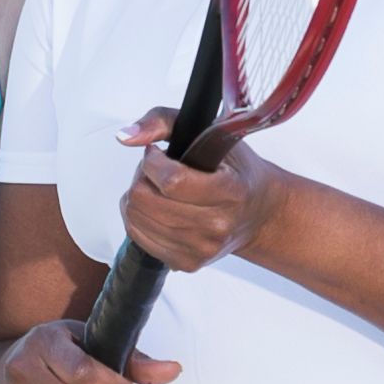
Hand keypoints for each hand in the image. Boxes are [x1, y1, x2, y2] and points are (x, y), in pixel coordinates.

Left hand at [113, 105, 282, 280]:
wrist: (257, 212)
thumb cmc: (234, 170)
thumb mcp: (209, 131)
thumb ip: (163, 121)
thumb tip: (126, 136)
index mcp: (230, 191)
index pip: (172, 181)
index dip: (152, 162)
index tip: (157, 154)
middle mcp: (218, 225)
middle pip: (145, 200)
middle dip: (142, 178)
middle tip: (157, 171)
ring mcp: (201, 248)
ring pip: (135, 219)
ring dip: (139, 197)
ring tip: (159, 189)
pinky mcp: (186, 263)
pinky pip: (138, 237)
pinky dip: (140, 218)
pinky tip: (158, 208)